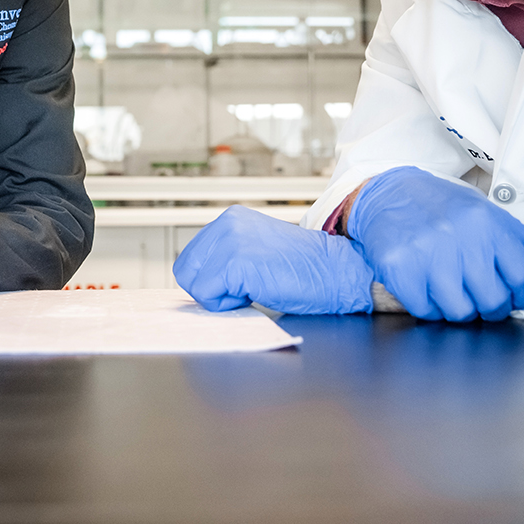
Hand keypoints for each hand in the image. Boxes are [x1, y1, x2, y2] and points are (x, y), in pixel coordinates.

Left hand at [175, 206, 373, 314]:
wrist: (337, 272)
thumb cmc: (304, 268)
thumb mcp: (257, 251)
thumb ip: (227, 257)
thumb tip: (200, 281)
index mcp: (231, 219)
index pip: (191, 257)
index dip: (209, 281)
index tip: (236, 285)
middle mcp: (227, 223)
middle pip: (186, 270)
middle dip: (210, 289)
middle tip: (246, 288)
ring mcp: (230, 240)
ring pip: (194, 285)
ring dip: (221, 297)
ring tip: (253, 288)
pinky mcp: (236, 261)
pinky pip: (208, 296)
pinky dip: (229, 304)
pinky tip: (256, 293)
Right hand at [347, 166, 523, 321]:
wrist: (390, 194)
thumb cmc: (447, 210)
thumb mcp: (494, 219)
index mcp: (488, 223)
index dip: (522, 296)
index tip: (513, 295)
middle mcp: (459, 236)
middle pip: (492, 301)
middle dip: (490, 307)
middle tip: (480, 295)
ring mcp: (427, 252)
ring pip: (459, 312)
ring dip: (459, 309)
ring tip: (453, 290)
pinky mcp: (399, 267)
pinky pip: (425, 311)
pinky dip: (430, 308)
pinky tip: (428, 289)